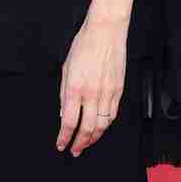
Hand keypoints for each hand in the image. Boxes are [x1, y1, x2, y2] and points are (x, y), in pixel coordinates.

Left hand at [57, 15, 126, 156]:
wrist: (106, 32)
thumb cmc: (85, 45)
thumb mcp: (66, 68)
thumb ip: (64, 93)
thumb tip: (64, 112)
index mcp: (76, 88)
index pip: (69, 122)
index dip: (64, 137)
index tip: (61, 144)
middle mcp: (92, 93)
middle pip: (87, 128)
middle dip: (80, 143)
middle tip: (75, 150)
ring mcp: (108, 93)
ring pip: (102, 125)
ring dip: (93, 138)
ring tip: (87, 143)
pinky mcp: (119, 90)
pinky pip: (113, 115)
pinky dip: (106, 126)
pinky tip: (100, 128)